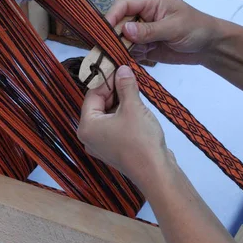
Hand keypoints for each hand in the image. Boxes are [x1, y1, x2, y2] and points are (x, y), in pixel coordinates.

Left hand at [77, 65, 174, 189]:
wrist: (155, 172)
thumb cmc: (140, 139)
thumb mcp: (133, 107)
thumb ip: (125, 86)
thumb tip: (122, 69)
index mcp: (87, 126)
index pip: (92, 95)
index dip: (107, 81)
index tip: (121, 70)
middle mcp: (89, 137)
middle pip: (99, 105)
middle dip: (115, 92)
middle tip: (130, 80)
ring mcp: (101, 145)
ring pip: (108, 116)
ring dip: (121, 103)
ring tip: (136, 93)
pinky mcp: (114, 150)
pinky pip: (115, 127)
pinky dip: (124, 116)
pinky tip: (137, 109)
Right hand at [105, 0, 224, 64]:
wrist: (210, 46)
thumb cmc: (196, 28)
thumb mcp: (174, 27)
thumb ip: (149, 30)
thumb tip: (125, 29)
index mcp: (149, 2)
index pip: (123, 4)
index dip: (112, 16)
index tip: (104, 31)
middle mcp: (142, 15)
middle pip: (118, 22)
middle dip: (112, 36)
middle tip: (106, 50)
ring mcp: (141, 32)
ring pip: (121, 39)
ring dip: (118, 48)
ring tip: (113, 60)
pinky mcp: (144, 47)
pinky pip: (129, 51)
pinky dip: (126, 58)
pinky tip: (123, 64)